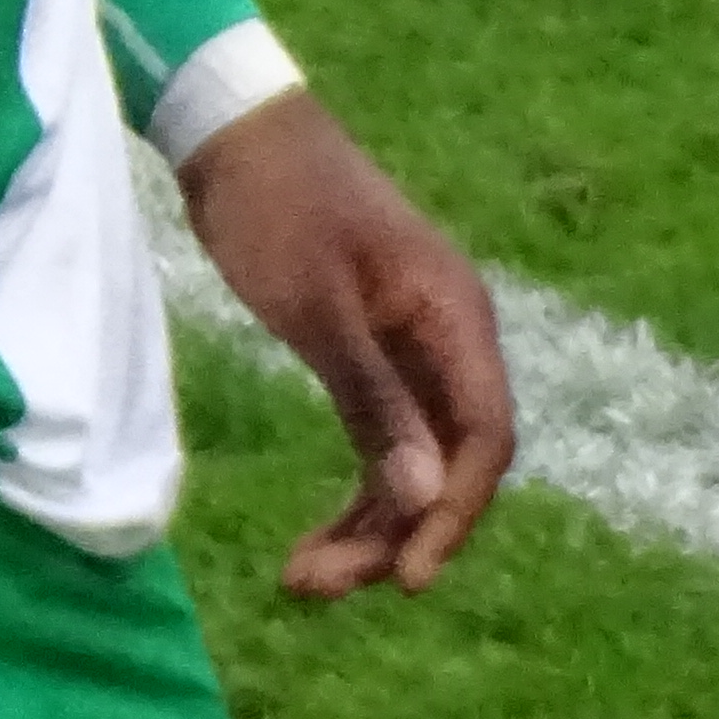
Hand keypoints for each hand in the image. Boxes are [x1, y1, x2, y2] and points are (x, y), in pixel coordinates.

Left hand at [179, 91, 514, 598]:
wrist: (234, 133)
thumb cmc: (276, 208)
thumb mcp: (317, 310)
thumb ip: (373, 400)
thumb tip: (423, 495)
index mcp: (455, 320)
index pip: (484, 441)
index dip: (453, 517)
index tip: (407, 581)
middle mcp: (449, 341)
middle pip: (449, 466)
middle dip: (393, 535)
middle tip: (315, 586)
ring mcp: (413, 351)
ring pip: (413, 466)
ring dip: (368, 528)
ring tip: (301, 580)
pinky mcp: (372, 358)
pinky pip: (382, 445)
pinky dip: (355, 494)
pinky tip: (313, 541)